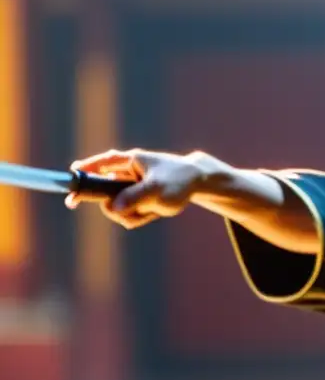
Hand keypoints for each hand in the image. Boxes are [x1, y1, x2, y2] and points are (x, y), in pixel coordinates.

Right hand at [66, 149, 211, 228]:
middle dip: (113, 206)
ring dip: (131, 214)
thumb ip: (135, 197)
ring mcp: (130, 189)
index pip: (99, 165)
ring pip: (116, 208)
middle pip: (103, 194)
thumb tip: (111, 209)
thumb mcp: (158, 189)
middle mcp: (125, 174)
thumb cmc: (178, 179)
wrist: (198, 183)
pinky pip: (128, 216)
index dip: (82, 174)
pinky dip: (139, 218)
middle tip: (125, 210)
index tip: (70, 188)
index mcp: (129, 162)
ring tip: (152, 208)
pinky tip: (155, 212)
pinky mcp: (136, 201)